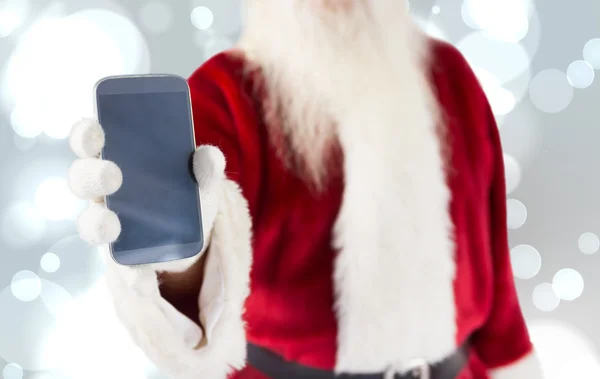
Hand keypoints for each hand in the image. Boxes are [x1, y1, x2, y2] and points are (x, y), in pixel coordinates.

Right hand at [68, 118, 225, 294]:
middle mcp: (105, 192)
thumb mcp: (202, 179)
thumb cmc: (187, 193)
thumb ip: (207, 166)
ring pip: (90, 223)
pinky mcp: (125, 258)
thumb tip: (209, 156)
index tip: (96, 130)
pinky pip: (122, 269)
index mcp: (118, 160)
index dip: (86, 135)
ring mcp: (111, 225)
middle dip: (91, 176)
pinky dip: (132, 277)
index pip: (90, 141)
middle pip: (82, 179)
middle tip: (112, 175)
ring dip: (96, 224)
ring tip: (111, 226)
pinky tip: (143, 283)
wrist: (195, 235)